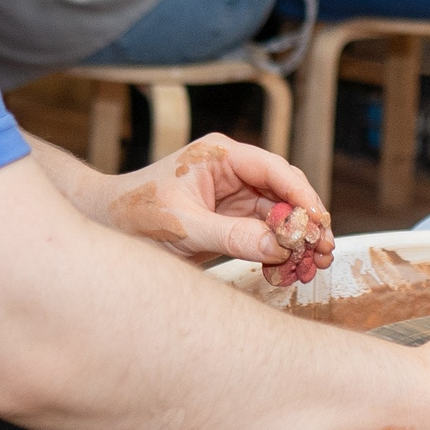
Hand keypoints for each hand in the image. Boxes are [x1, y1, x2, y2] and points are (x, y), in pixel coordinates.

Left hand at [102, 134, 335, 285]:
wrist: (107, 228)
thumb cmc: (135, 214)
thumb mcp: (184, 226)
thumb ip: (231, 236)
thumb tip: (278, 246)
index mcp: (221, 156)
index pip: (274, 170)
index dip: (301, 195)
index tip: (318, 222)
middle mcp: (234, 173)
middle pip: (285, 193)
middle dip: (305, 223)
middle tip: (323, 251)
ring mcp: (234, 199)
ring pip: (280, 218)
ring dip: (296, 243)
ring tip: (313, 267)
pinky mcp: (232, 223)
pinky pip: (265, 237)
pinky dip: (278, 255)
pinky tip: (286, 273)